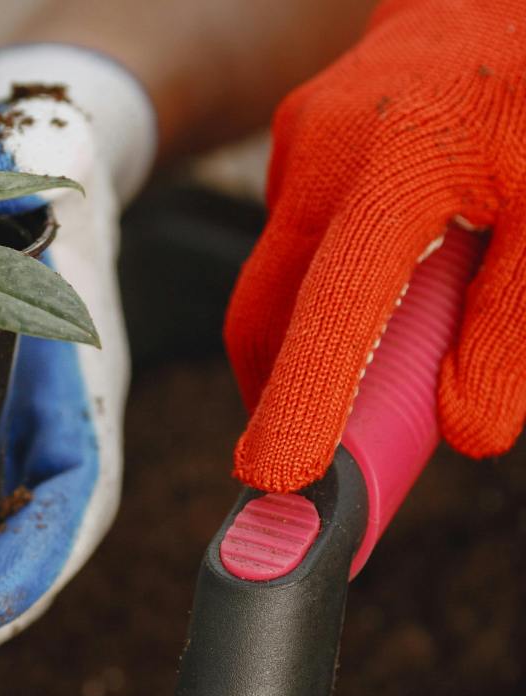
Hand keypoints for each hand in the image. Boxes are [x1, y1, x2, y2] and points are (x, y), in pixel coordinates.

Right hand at [225, 0, 525, 492]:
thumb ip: (517, 321)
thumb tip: (467, 429)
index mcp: (401, 159)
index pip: (336, 304)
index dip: (303, 398)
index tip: (279, 478)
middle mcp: (323, 152)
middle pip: (266, 310)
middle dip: (278, 393)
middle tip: (309, 455)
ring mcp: (297, 147)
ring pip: (277, 283)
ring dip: (308, 341)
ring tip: (369, 364)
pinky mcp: (293, 147)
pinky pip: (292, 244)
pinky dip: (321, 293)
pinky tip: (380, 286)